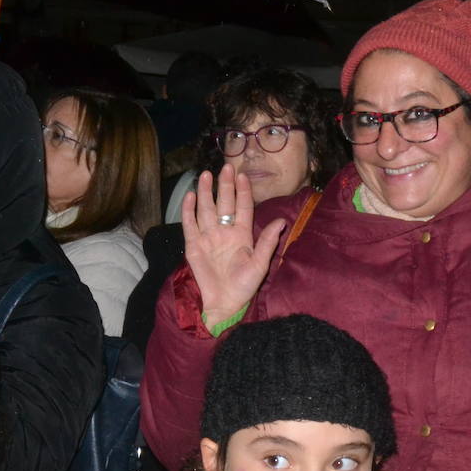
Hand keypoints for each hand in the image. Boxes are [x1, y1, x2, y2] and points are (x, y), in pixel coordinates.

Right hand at [182, 165, 286, 326]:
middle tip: (225, 167)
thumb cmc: (244, 286)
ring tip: (205, 175)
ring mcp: (208, 237)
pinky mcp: (193, 245)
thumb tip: (282, 221)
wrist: (224, 303)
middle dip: (225, 185)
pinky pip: (190, 224)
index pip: (243, 207)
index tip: (243, 174)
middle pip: (224, 203)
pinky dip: (189, 210)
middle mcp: (225, 232)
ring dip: (205, 192)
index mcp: (242, 234)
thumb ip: (267, 242)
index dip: (243, 191)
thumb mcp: (260, 264)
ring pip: (206, 209)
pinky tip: (189, 195)